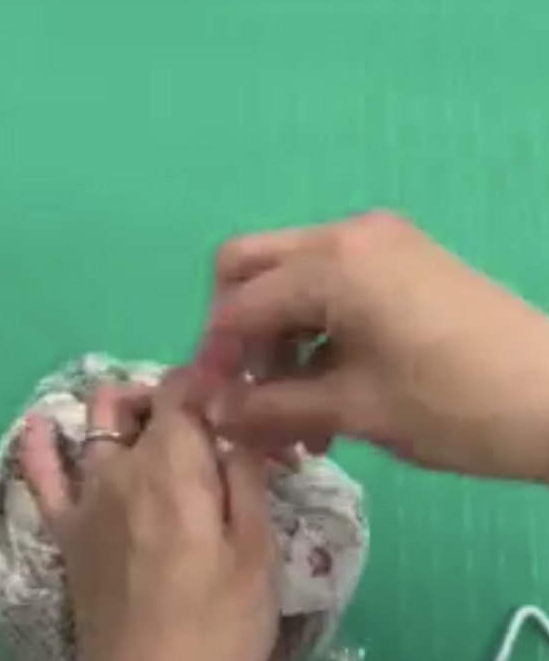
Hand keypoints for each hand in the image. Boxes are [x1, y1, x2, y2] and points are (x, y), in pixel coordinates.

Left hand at [20, 378, 275, 660]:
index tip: (250, 402)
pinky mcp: (66, 536)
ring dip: (129, 410)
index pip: (188, 387)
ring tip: (164, 431)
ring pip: (96, 424)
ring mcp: (84, 502)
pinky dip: (40, 444)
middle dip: (184, 398)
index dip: (219, 381)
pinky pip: (40, 477)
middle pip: (145, 402)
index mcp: (172, 466)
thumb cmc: (221, 635)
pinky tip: (42, 424)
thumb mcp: (259, 554)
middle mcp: (118, 469)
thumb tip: (240, 419)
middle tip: (224, 433)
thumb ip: (246, 476)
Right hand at [193, 211, 548, 481]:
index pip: (238, 305)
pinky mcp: (405, 265)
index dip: (214, 361)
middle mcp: (348, 235)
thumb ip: (270, 407)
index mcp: (331, 262)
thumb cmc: (453, 406)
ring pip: (292, 282)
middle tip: (246, 400)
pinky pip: (334, 289)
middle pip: (251, 269)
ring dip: (279, 346)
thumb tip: (209, 414)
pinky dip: (316, 336)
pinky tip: (328, 401)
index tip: (208, 414)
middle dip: (237, 336)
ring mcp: (381, 245)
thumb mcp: (354, 411)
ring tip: (294, 425)